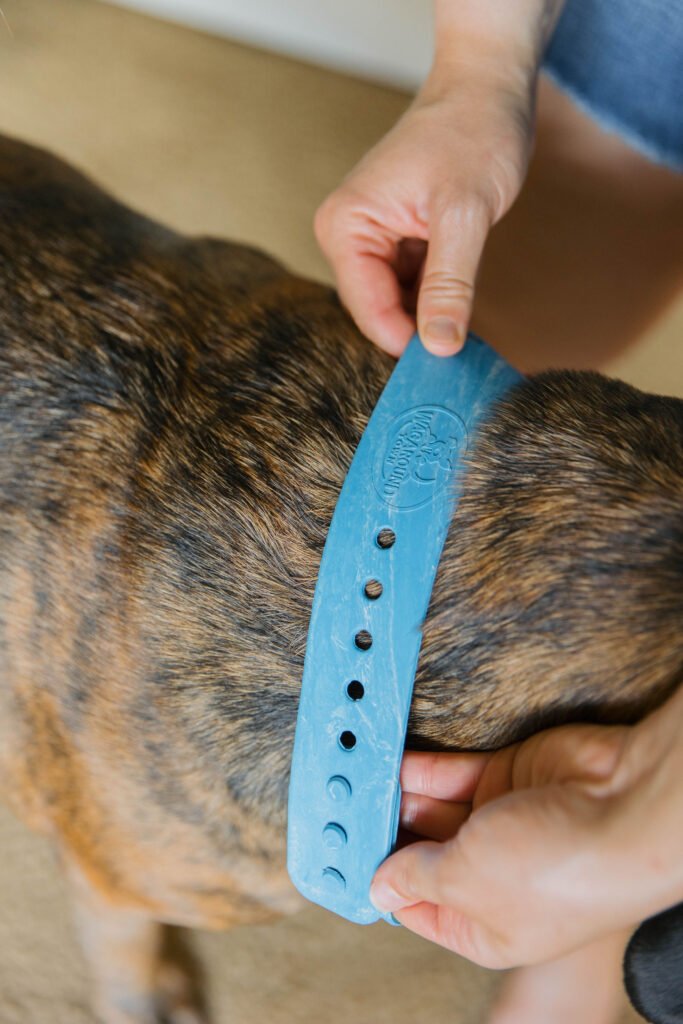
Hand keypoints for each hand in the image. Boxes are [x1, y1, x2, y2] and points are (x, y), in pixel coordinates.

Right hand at [314, 1, 562, 356]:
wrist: (487, 88)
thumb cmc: (473, 133)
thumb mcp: (464, 215)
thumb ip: (450, 284)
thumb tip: (440, 346)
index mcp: (346, 226)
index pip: (368, 310)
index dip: (409, 342)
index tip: (450, 367)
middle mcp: (348, 234)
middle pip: (379, 312)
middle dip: (419, 332)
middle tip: (466, 353)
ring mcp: (371, 238)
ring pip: (398, 304)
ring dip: (431, 318)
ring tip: (470, 323)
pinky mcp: (396, 240)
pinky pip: (412, 287)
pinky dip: (438, 300)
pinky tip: (464, 304)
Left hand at [370, 685, 682, 968]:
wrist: (621, 805)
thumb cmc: (557, 870)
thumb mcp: (464, 880)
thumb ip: (416, 875)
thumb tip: (380, 886)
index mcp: (485, 927)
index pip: (416, 906)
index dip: (379, 880)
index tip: (340, 854)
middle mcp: (491, 878)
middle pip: (422, 851)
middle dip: (385, 829)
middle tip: (343, 803)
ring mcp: (500, 825)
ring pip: (433, 807)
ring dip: (397, 793)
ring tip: (356, 775)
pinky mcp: (508, 777)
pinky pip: (452, 773)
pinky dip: (421, 767)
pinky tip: (387, 758)